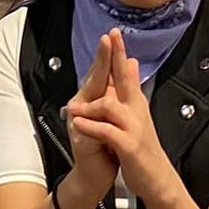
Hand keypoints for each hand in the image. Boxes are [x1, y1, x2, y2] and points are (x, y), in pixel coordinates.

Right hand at [55, 28, 120, 208]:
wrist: (96, 174)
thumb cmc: (105, 144)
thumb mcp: (115, 113)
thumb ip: (118, 88)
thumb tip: (130, 62)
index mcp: (95, 98)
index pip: (103, 72)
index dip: (108, 54)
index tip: (114, 34)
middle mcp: (83, 105)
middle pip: (94, 78)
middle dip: (101, 59)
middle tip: (106, 39)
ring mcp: (78, 120)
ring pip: (88, 96)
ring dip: (95, 80)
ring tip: (102, 67)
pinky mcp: (80, 138)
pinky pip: (86, 124)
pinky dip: (91, 115)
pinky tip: (96, 106)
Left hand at [64, 30, 181, 204]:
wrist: (156, 179)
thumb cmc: (142, 146)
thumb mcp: (137, 114)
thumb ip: (132, 88)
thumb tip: (132, 62)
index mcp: (134, 101)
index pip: (125, 72)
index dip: (119, 52)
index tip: (113, 32)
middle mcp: (136, 109)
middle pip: (124, 78)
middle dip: (115, 57)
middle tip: (109, 37)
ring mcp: (133, 127)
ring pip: (109, 106)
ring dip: (89, 106)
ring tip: (72, 109)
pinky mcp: (128, 146)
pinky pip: (107, 132)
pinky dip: (92, 126)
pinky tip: (79, 123)